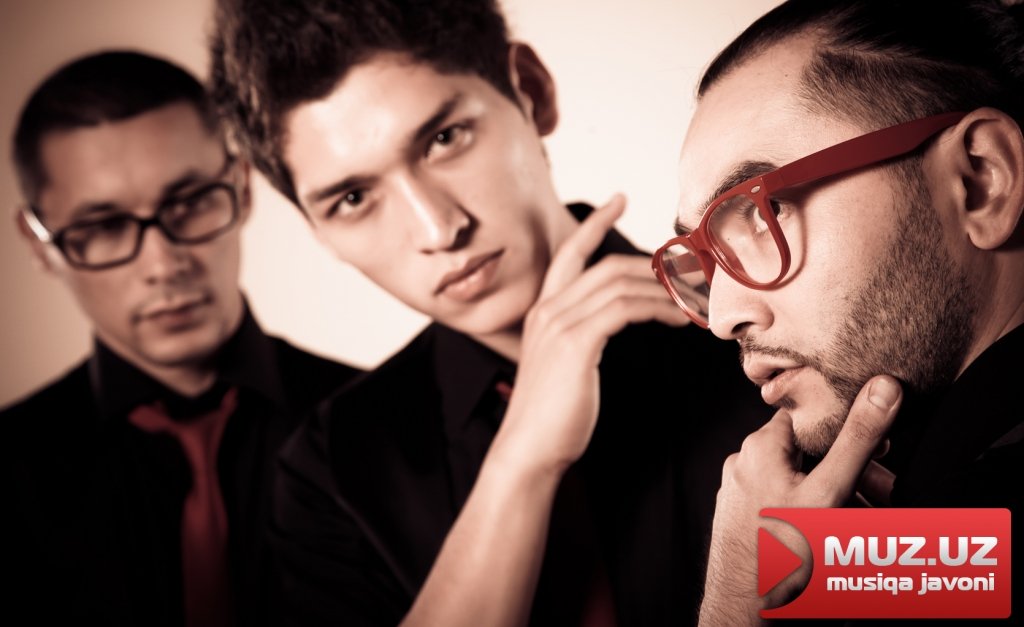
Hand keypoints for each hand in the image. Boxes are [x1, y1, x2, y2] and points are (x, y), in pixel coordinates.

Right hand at [492, 194, 689, 475]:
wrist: (529, 449)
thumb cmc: (551, 416)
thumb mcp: (563, 366)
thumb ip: (581, 338)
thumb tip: (611, 326)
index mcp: (543, 311)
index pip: (570, 253)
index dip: (594, 223)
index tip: (619, 199)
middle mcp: (548, 309)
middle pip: (608, 265)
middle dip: (655, 265)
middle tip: (693, 271)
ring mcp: (559, 323)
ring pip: (622, 284)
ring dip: (667, 291)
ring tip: (696, 303)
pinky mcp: (576, 342)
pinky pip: (625, 308)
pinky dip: (658, 308)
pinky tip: (679, 320)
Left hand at [698, 375, 902, 625]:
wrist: (745, 611)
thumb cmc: (782, 554)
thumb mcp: (829, 490)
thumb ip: (857, 440)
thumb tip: (883, 387)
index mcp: (761, 447)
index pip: (811, 418)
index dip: (849, 431)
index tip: (881, 452)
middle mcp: (744, 464)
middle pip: (810, 455)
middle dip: (853, 475)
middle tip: (887, 498)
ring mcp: (740, 495)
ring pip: (800, 484)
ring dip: (838, 499)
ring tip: (868, 526)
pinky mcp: (743, 522)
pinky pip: (783, 508)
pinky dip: (813, 516)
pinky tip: (835, 541)